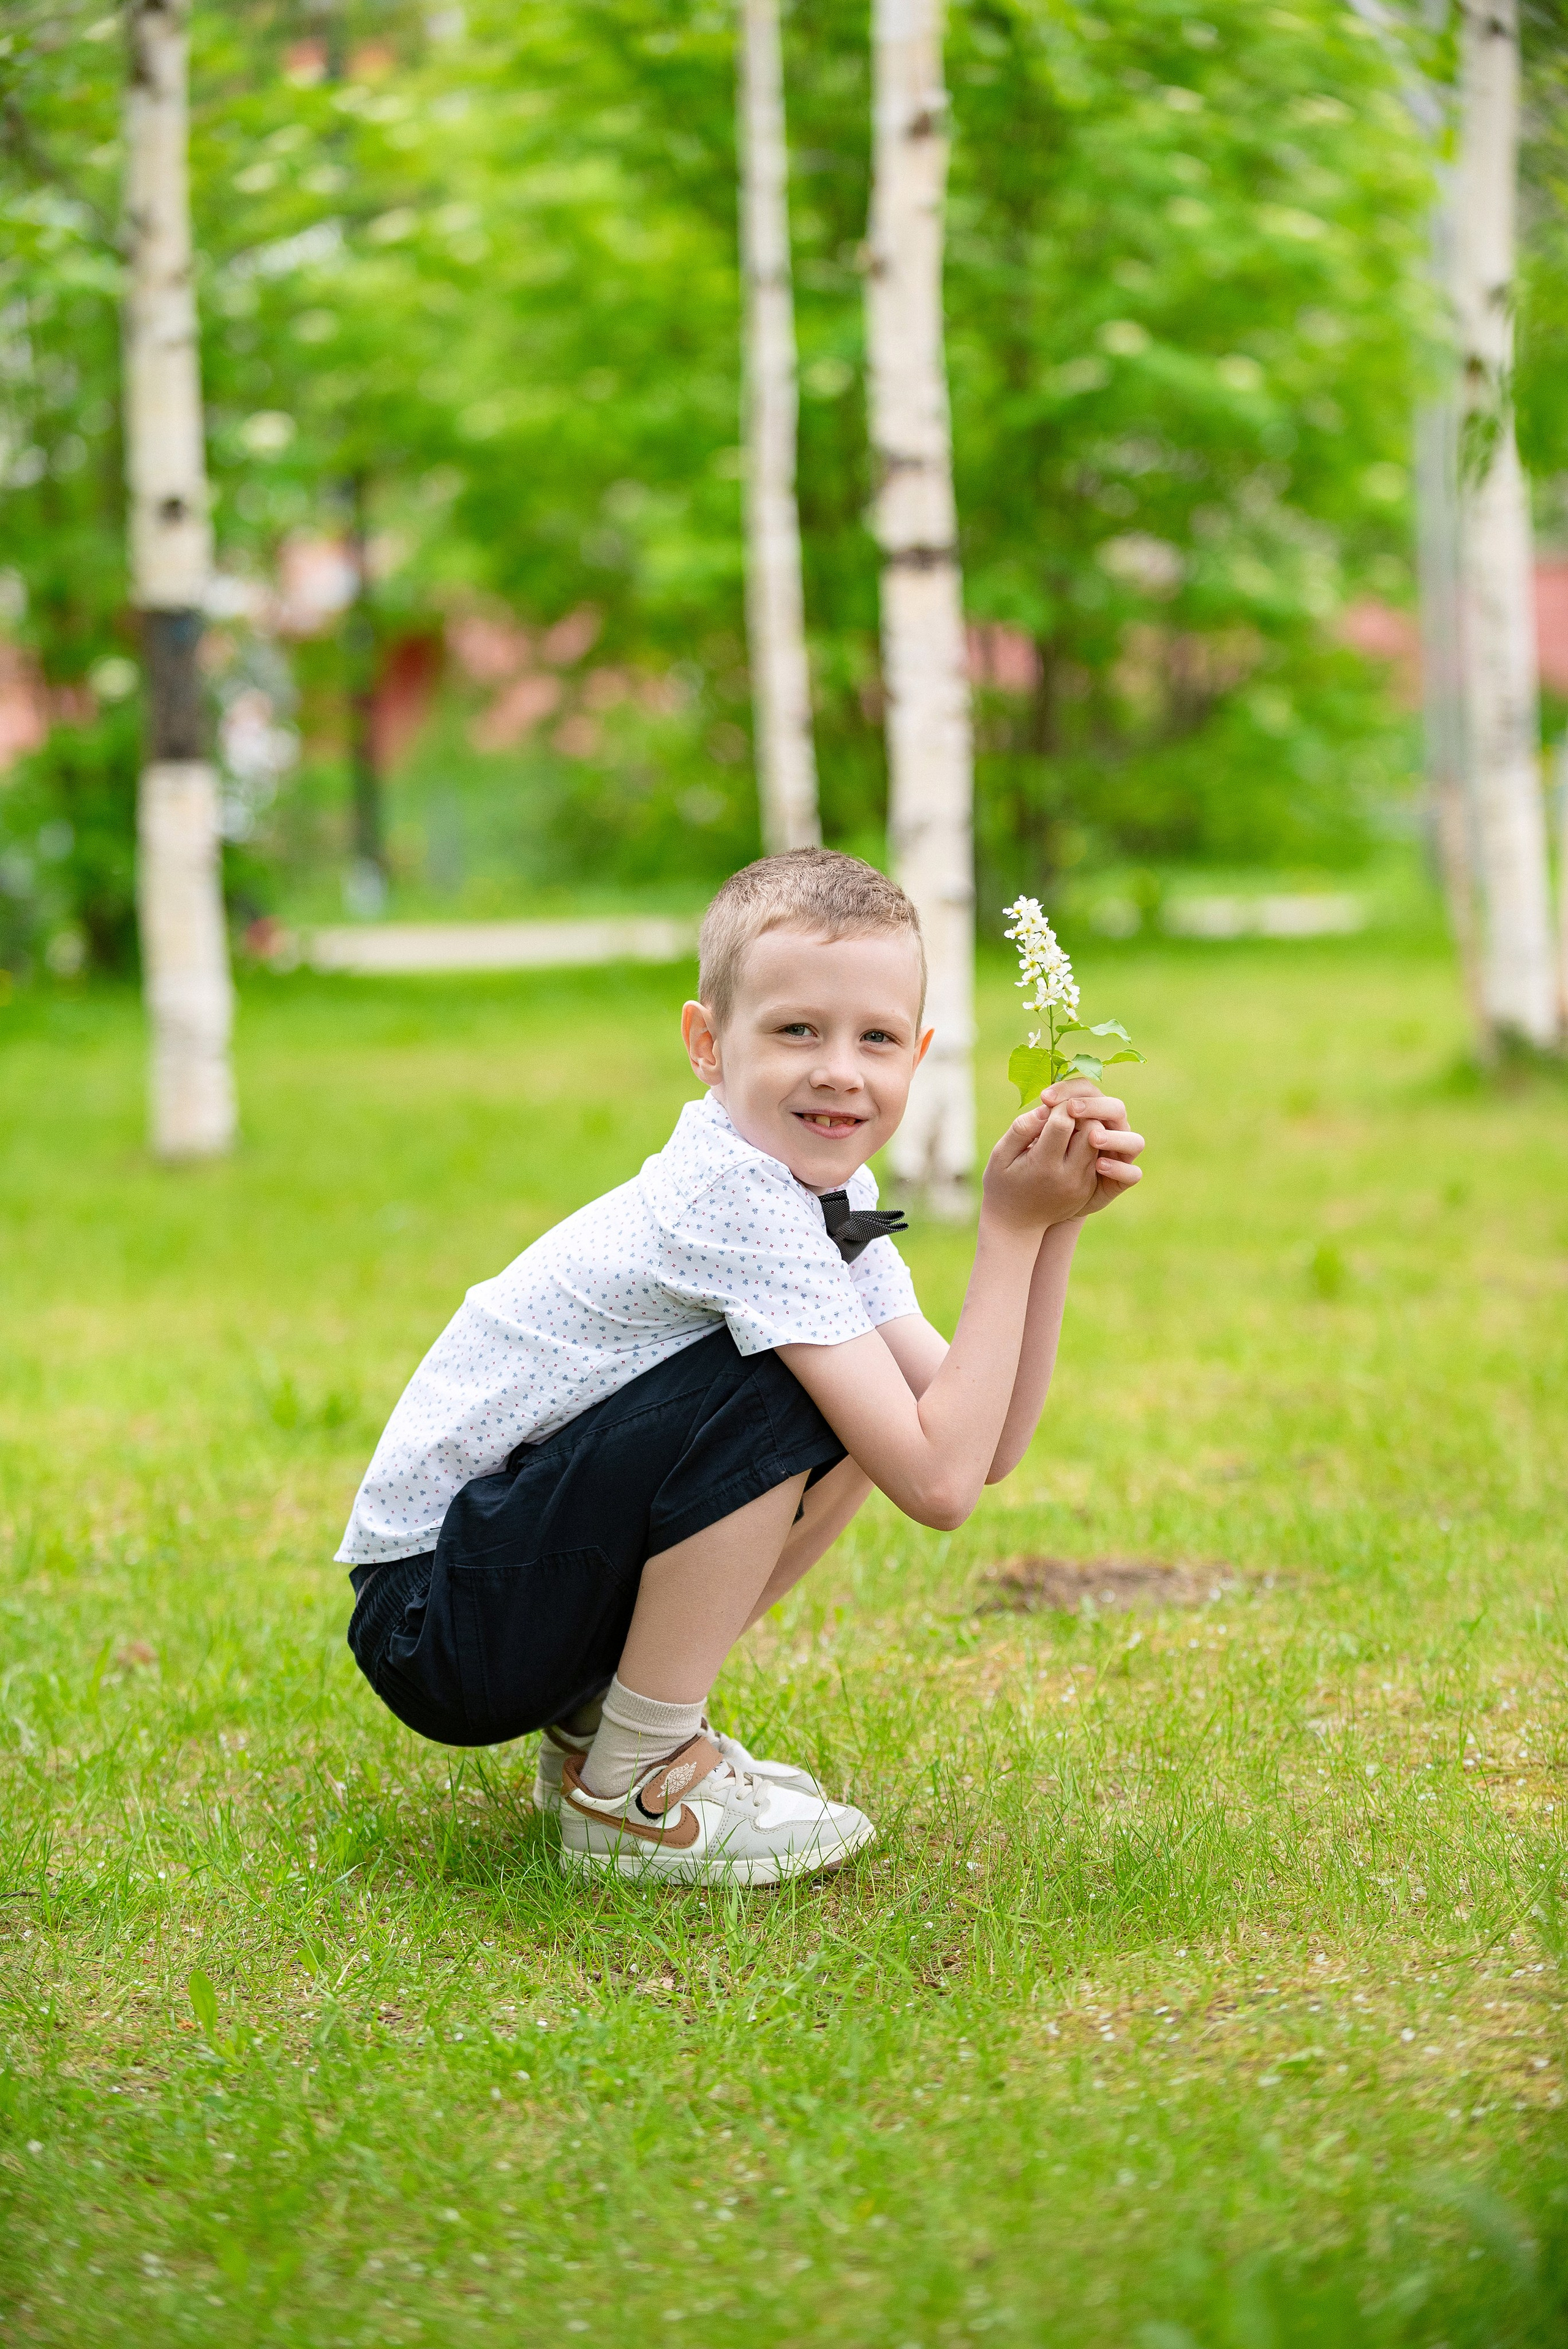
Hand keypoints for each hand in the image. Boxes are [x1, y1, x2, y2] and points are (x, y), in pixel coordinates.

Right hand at [980, 1096, 1099, 1233]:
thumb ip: (1022, 1129)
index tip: (1048, 1104)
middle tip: (1063, 1112)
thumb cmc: (1003, 1184)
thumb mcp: (1001, 1155)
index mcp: (1044, 1164)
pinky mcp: (1088, 1188)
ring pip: (1097, 1142)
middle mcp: (1068, 1176)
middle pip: (1090, 1130)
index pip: (1063, 1122)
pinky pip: (1096, 1157)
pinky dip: (1086, 1145)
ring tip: (1066, 1128)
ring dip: (1085, 1129)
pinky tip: (1069, 1145)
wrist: (1016, 1225)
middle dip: (1078, 1115)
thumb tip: (1046, 1108)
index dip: (1058, 1107)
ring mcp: (1082, 1184)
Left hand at [1040, 1078, 1143, 1215]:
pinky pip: (1132, 1174)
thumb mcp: (1023, 1146)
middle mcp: (1108, 1130)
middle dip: (1095, 1106)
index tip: (1045, 1098)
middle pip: (1116, 1109)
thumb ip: (1028, 1127)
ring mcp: (1118, 1155)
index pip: (1088, 1091)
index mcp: (1086, 1114)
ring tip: (1092, 1138)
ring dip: (1114, 1138)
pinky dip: (1119, 1169)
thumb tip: (1041, 1110)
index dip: (1069, 1090)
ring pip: (1134, 1141)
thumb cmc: (1033, 1165)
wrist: (1041, 1202)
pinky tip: (1099, 1167)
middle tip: (1070, 1109)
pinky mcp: (1120, 1181)